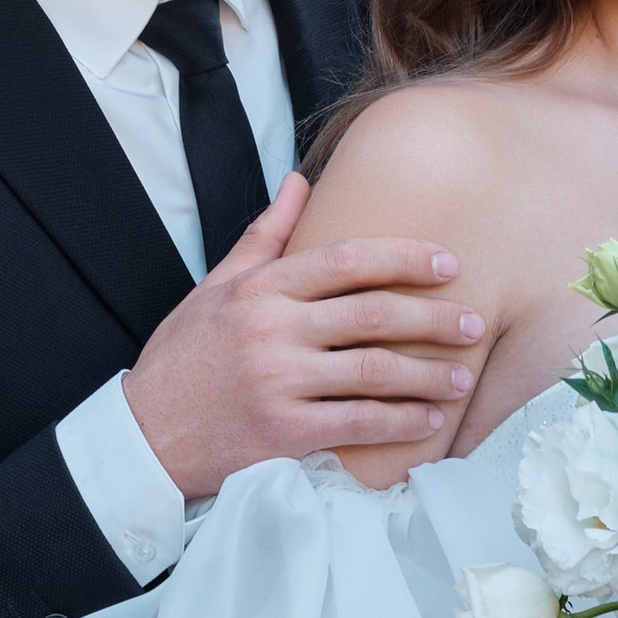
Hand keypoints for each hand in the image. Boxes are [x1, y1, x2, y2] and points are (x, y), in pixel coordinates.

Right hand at [123, 175, 488, 499]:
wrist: (144, 437)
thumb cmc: (184, 359)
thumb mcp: (214, 288)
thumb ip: (263, 236)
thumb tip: (299, 180)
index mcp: (260, 289)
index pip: (347, 259)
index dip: (405, 258)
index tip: (447, 263)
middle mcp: (271, 330)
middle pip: (373, 314)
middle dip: (433, 318)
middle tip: (473, 323)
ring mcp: (278, 382)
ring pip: (374, 370)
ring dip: (428, 374)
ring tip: (462, 377)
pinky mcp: (283, 433)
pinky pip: (358, 422)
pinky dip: (400, 421)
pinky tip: (428, 420)